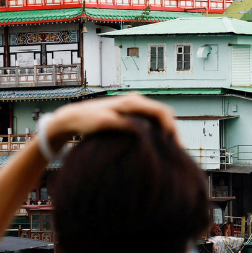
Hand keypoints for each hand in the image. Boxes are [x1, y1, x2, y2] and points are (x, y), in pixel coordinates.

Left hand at [40, 94, 176, 150]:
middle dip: (173, 131)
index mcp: (133, 102)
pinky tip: (158, 144)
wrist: (73, 117)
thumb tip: (145, 129)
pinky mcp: (130, 112)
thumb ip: (125, 125)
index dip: (172, 129)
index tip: (177, 146)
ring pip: (159, 118)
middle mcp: (136, 100)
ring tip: (170, 150)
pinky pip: (151, 120)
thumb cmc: (87, 121)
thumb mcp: (105, 123)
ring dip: (166, 132)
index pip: (162, 112)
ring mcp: (134, 105)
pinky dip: (158, 131)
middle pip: (164, 114)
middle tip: (178, 151)